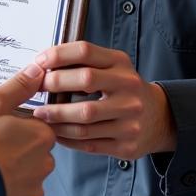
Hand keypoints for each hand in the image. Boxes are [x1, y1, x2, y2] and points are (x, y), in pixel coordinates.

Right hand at [0, 63, 55, 195]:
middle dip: (17, 146)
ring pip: (26, 171)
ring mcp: (33, 187)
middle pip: (34, 148)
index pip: (39, 125)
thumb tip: (36, 72)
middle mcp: (44, 163)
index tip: (2, 125)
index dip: (18, 123)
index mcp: (41, 136)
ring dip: (11, 167)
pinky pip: (16, 191)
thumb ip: (18, 86)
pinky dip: (5, 185)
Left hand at [31, 42, 175, 159]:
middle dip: (55, 84)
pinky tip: (56, 132)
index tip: (39, 62)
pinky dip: (67, 138)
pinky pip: (89, 143)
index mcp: (121, 63)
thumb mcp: (112, 67)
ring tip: (41, 115)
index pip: (85, 51)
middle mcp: (129, 88)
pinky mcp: (126, 144)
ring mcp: (130, 118)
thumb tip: (42, 64)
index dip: (58, 55)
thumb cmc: (123, 88)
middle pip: (85, 80)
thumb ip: (83, 63)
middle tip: (36, 89)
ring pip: (84, 118)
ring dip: (56, 117)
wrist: (159, 117)